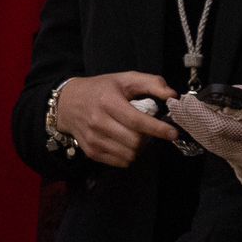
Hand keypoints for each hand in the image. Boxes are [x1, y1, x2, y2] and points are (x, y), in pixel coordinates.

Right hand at [52, 71, 179, 167]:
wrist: (67, 103)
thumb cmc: (101, 90)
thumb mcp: (125, 79)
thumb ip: (152, 83)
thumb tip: (172, 95)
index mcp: (108, 102)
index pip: (137, 121)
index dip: (158, 129)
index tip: (173, 133)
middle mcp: (98, 122)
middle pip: (135, 141)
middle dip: (148, 138)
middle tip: (149, 130)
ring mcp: (94, 139)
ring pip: (129, 155)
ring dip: (139, 148)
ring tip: (136, 136)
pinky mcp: (91, 152)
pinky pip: (120, 162)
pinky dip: (128, 155)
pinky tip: (125, 142)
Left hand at [167, 86, 241, 184]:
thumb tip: (218, 97)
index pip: (217, 126)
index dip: (198, 114)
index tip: (186, 100)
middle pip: (209, 136)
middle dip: (189, 119)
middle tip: (174, 104)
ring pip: (210, 144)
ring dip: (192, 127)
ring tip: (179, 112)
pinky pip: (216, 148)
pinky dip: (201, 135)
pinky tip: (194, 125)